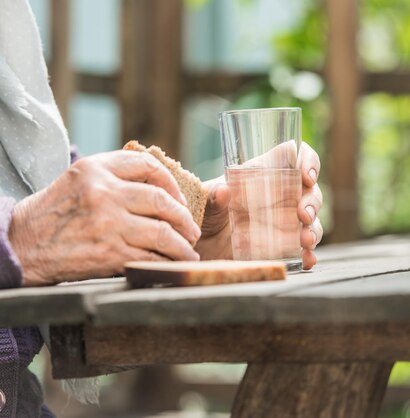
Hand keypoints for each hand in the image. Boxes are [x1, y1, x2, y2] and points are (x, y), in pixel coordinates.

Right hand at [9, 151, 200, 285]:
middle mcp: (104, 192)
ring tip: (189, 251)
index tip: (180, 198)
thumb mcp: (78, 180)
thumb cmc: (54, 213)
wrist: (22, 246)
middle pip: (162, 200)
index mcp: (96, 169)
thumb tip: (159, 186)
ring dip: (182, 245)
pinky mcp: (109, 253)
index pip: (148, 165)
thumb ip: (114, 177)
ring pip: (163, 232)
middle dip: (184, 218)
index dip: (171, 182)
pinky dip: (167, 262)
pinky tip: (173, 265)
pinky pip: (150, 257)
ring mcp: (108, 223)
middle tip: (192, 230)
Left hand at [196, 142, 322, 269]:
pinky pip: (305, 250)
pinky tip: (306, 259)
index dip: (308, 162)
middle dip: (312, 202)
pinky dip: (309, 255)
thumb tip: (223, 190)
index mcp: (265, 175)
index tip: (307, 176)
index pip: (296, 157)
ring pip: (312, 221)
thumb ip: (212, 197)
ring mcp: (285, 223)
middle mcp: (280, 197)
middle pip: (310, 191)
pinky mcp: (283, 248)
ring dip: (314, 229)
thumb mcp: (204, 204)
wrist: (197, 248)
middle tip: (303, 216)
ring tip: (305, 241)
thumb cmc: (202, 215)